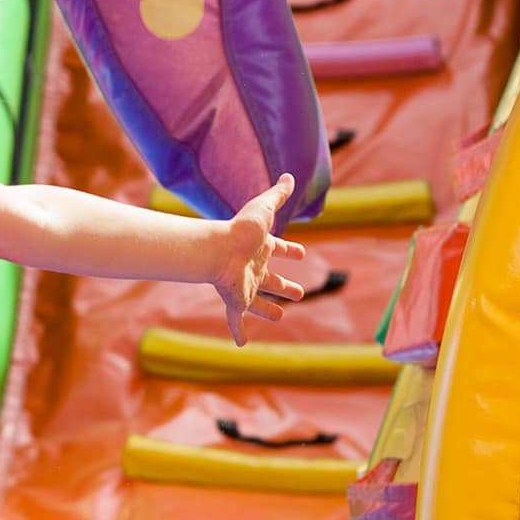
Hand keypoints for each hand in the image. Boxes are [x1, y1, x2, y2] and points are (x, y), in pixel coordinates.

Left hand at [210, 174, 307, 345]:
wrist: (218, 248)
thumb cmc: (241, 229)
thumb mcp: (264, 208)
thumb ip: (278, 194)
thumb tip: (290, 176)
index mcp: (261, 248)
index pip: (279, 248)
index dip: (290, 251)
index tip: (301, 253)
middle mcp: (253, 268)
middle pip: (272, 279)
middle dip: (285, 286)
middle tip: (298, 292)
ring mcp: (244, 286)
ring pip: (258, 302)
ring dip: (267, 310)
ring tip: (280, 317)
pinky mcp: (236, 300)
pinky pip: (237, 319)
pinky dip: (238, 331)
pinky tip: (241, 343)